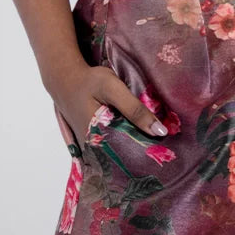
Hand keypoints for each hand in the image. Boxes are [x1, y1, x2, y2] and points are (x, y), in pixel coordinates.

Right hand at [51, 62, 168, 148]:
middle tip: (166, 154)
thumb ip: (135, 109)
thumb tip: (160, 131)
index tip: (168, 154)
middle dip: (143, 154)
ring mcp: (90, 146)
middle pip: (123, 156)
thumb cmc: (89, 81)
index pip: (128, 154)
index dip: (148, 154)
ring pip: (116, 153)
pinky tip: (135, 139)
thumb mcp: (114, 89)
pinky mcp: (90, 141)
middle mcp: (92, 148)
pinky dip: (122, 144)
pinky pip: (109, 147)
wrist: (65, 78)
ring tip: (154, 150)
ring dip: (133, 149)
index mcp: (98, 139)